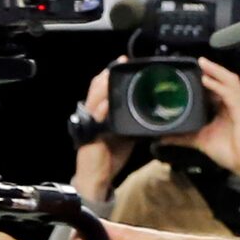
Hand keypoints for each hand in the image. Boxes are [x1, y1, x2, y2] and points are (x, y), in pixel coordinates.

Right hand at [72, 65, 133, 207]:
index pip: (103, 88)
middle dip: (107, 75)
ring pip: (94, 100)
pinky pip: (96, 120)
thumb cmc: (110, 156)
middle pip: (96, 89)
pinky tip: (109, 102)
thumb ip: (130, 120)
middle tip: (120, 62)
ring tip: (112, 76)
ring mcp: (90, 126)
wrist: (97, 179)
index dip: (110, 73)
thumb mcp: (124, 134)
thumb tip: (149, 109)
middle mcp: (92, 116)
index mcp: (100, 114)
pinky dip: (103, 110)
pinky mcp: (91, 137)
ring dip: (104, 87)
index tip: (123, 61)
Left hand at [182, 59, 239, 185]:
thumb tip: (162, 137)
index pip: (219, 87)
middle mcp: (235, 103)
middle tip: (199, 61)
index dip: (209, 77)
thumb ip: (183, 137)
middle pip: (225, 80)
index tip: (194, 70)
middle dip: (213, 69)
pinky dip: (219, 86)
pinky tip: (208, 80)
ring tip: (204, 64)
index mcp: (227, 107)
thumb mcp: (200, 140)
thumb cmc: (229, 152)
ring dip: (216, 71)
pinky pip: (231, 94)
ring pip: (230, 81)